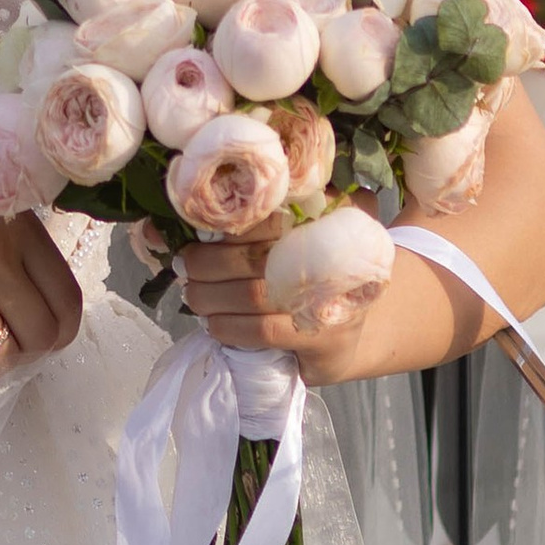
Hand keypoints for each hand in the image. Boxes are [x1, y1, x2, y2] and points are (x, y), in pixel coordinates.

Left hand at [175, 229, 485, 388]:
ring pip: (254, 295)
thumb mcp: (309, 234)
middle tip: (185, 266)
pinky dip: (232, 328)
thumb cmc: (320, 274)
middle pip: (254, 255)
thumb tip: (197, 204)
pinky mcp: (323, 340)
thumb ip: (272, 213)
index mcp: (327, 219)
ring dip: (212, 296)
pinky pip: (265, 332)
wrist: (359, 331)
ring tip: (192, 294)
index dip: (230, 222)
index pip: (271, 213)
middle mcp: (332, 256)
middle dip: (209, 262)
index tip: (198, 228)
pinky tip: (215, 325)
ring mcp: (329, 300)